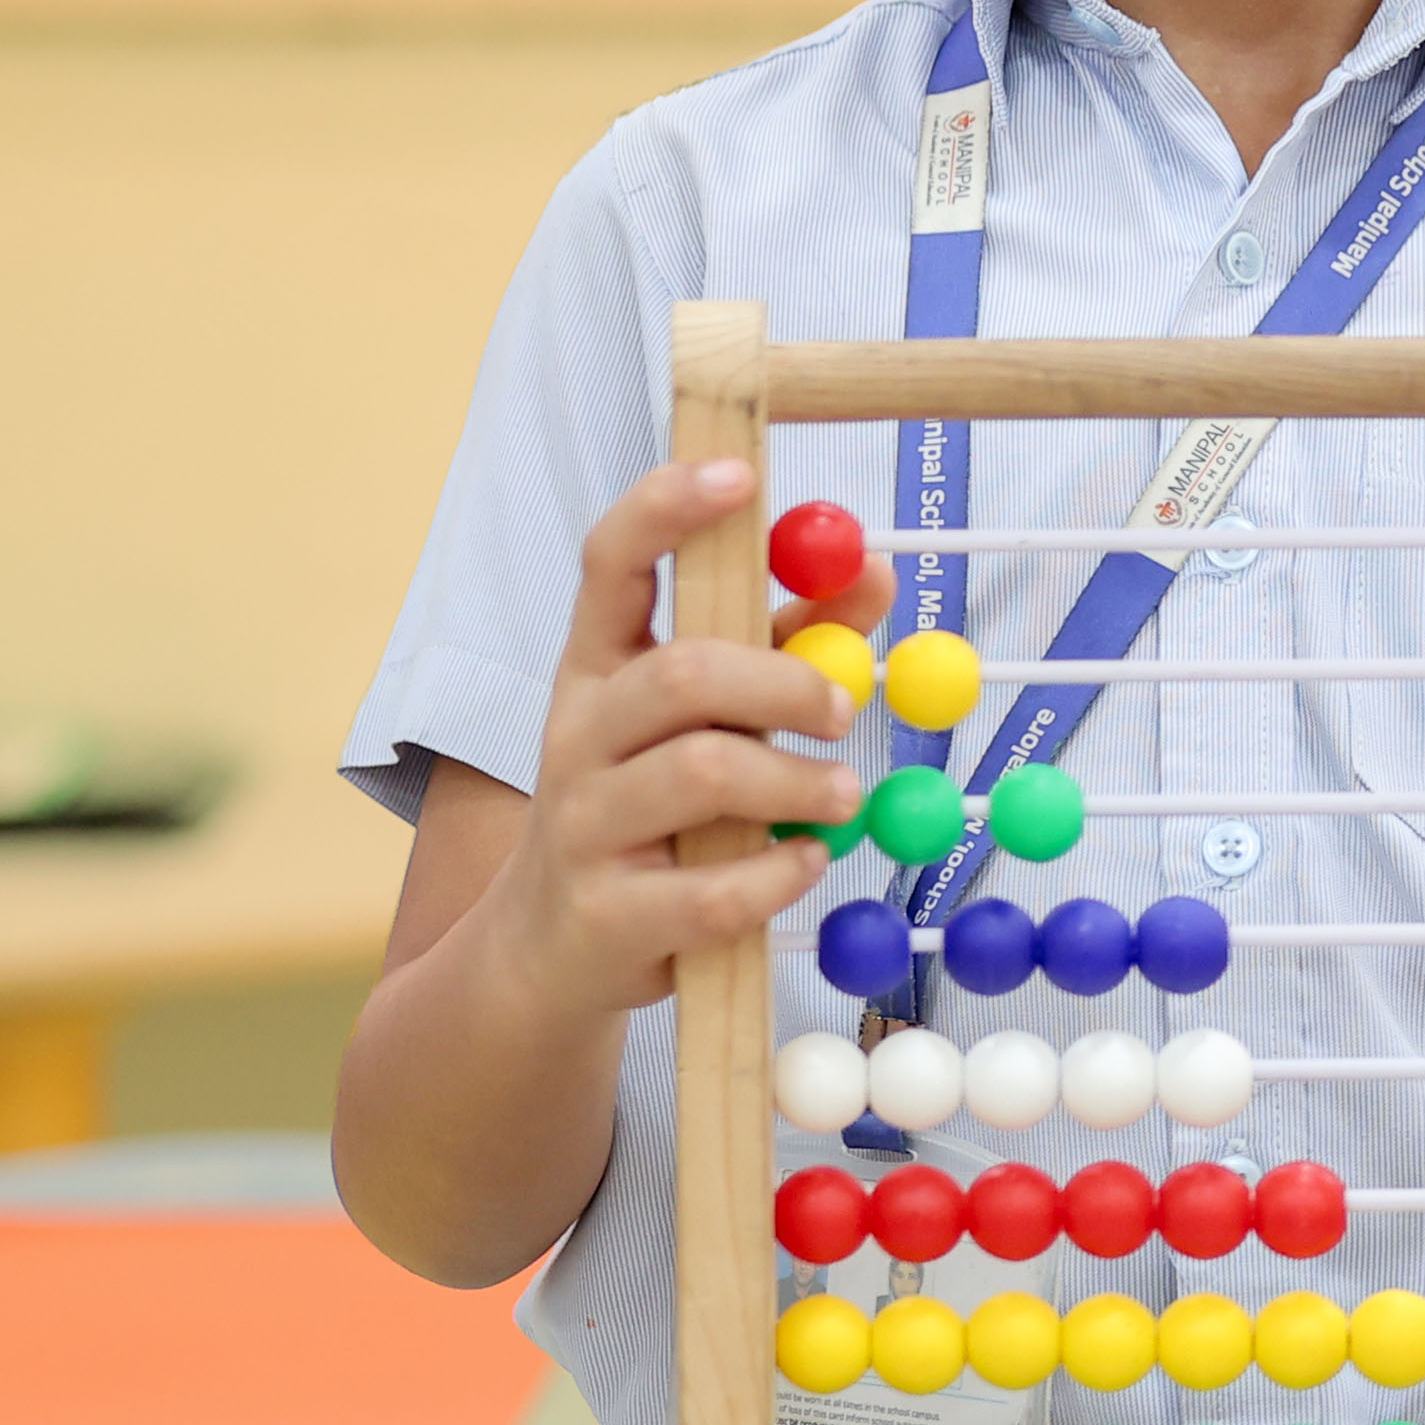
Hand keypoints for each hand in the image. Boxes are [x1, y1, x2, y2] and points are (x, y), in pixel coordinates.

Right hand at [486, 461, 894, 1022]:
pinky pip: (711, 889)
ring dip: (795, 781)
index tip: (740, 476)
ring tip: (841, 793)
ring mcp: (584, 825)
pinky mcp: (608, 914)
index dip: (666, 508)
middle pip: (681, 673)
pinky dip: (779, 872)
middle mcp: (577, 733)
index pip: (609, 561)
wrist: (550, 947)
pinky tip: (803, 862)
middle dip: (781, 679)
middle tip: (842, 703)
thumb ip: (782, 644)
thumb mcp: (697, 718)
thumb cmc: (646, 804)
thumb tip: (874, 572)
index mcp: (596, 665)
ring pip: (701, 774)